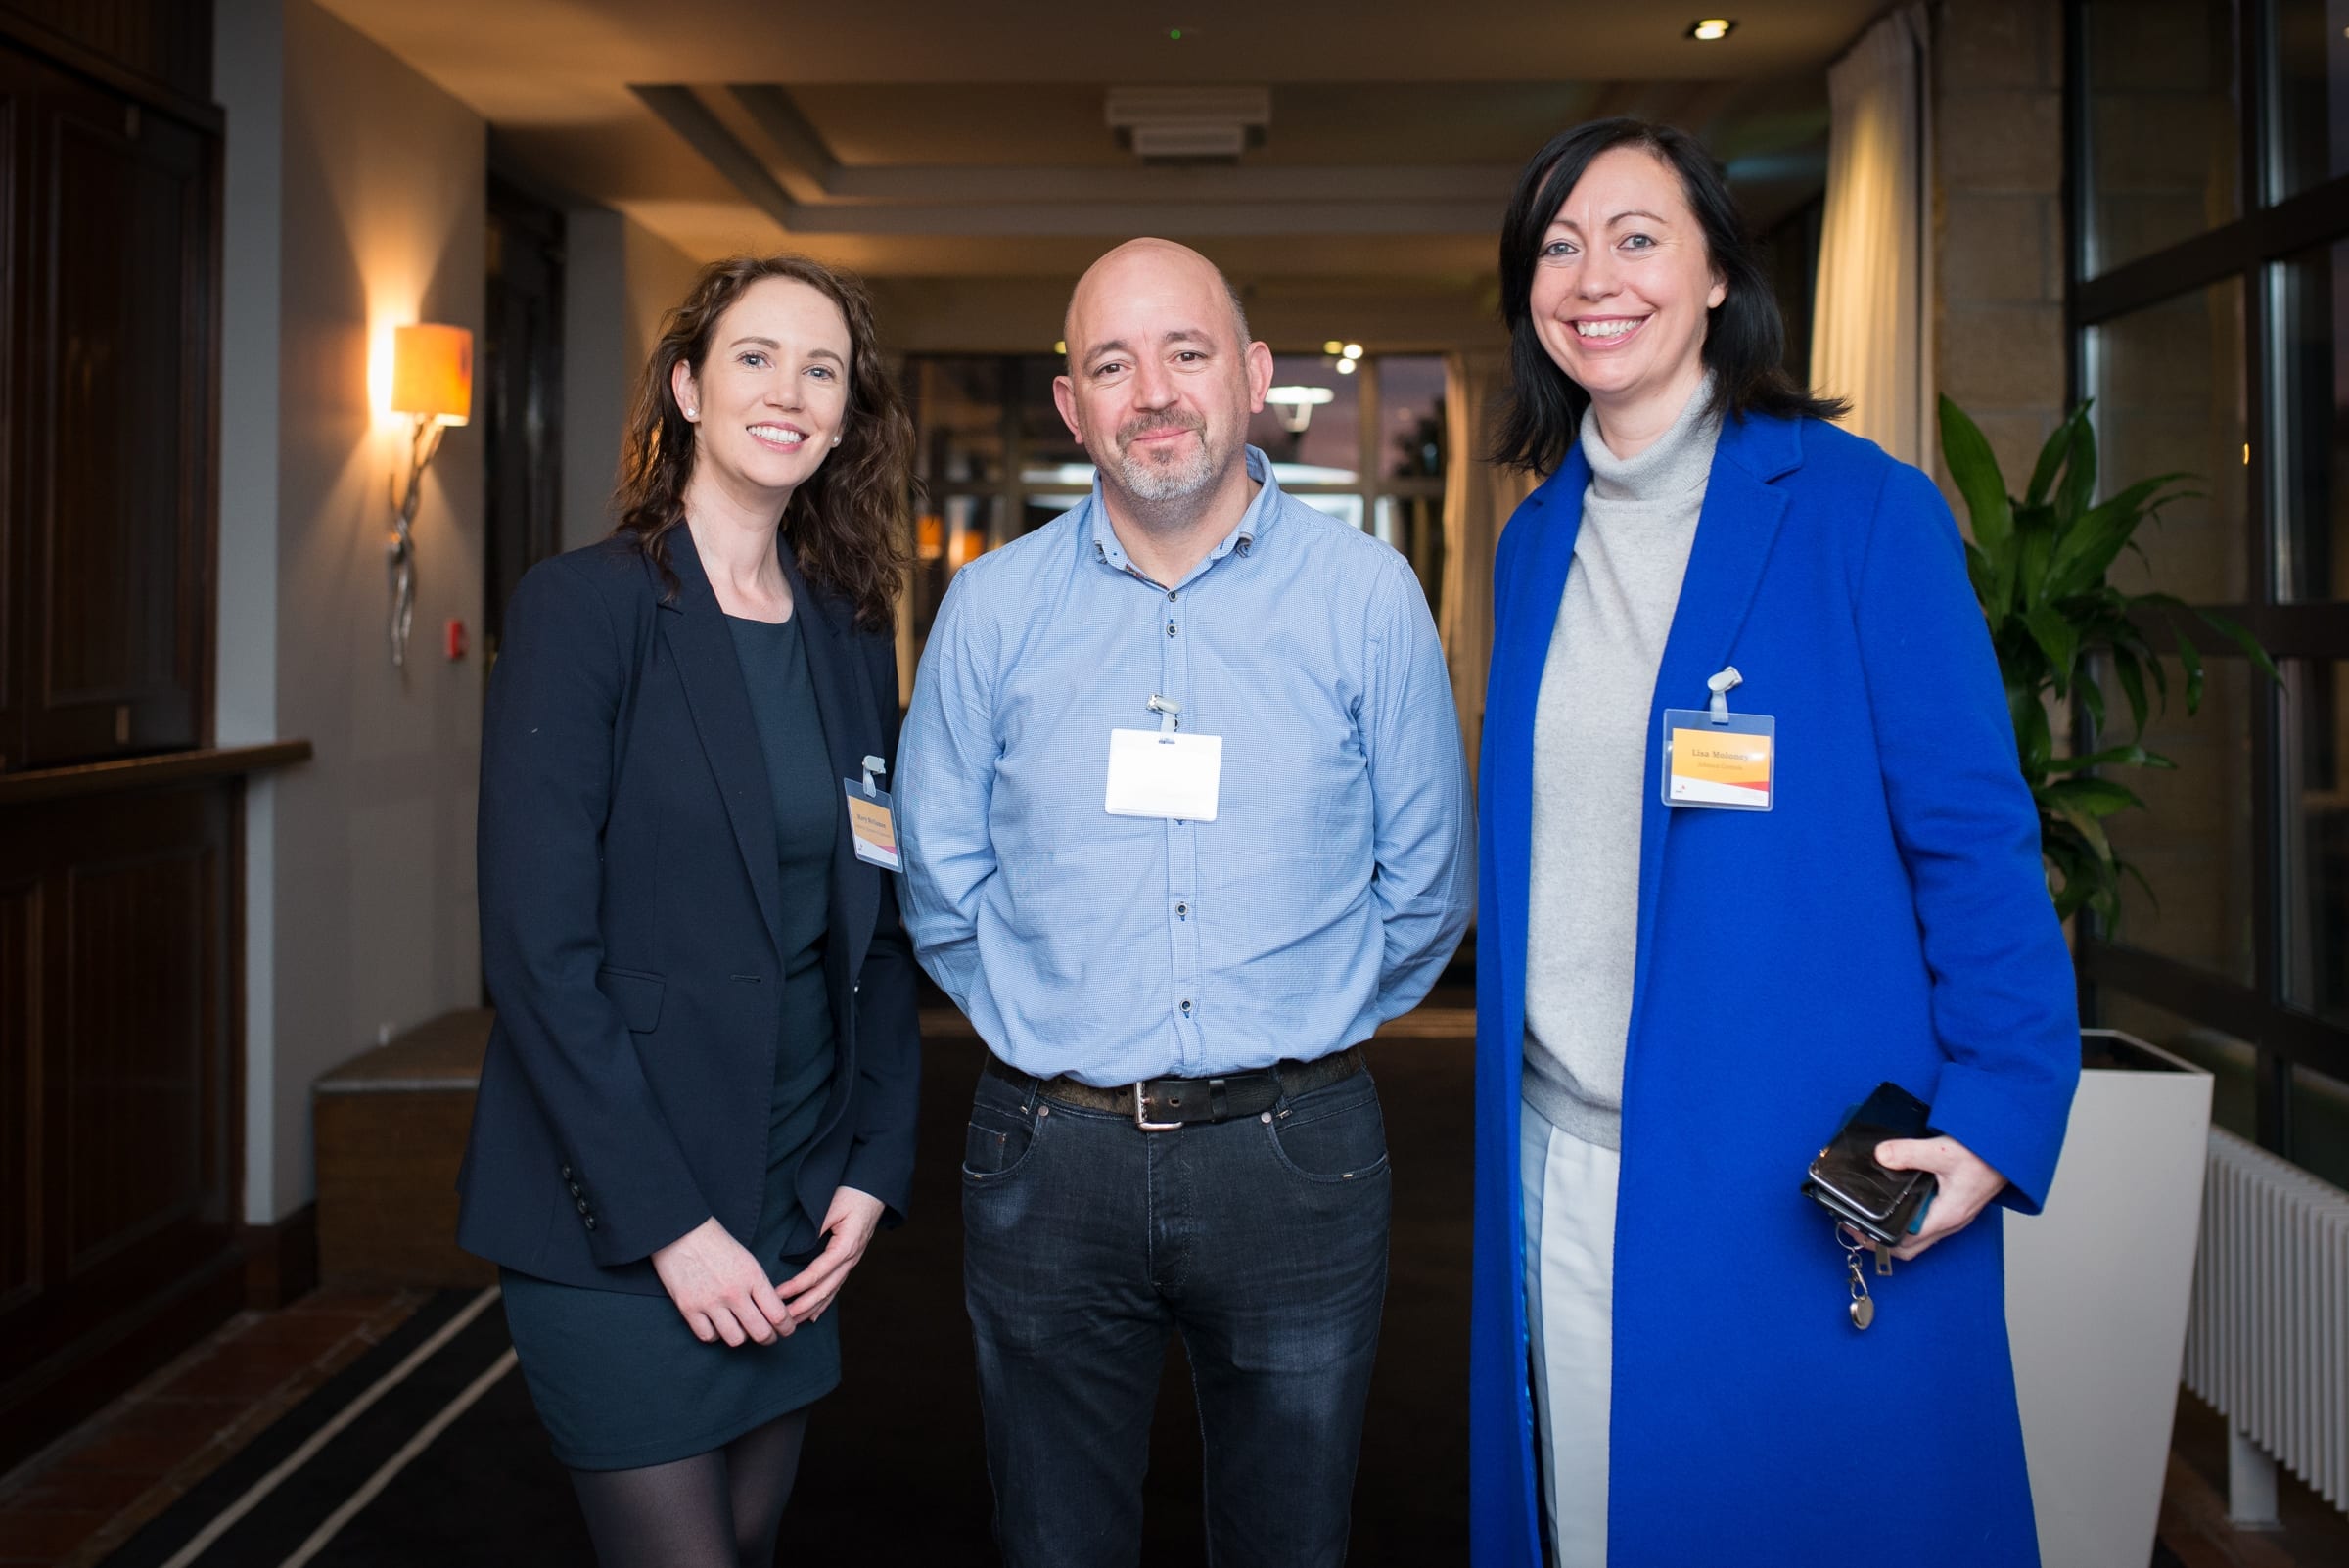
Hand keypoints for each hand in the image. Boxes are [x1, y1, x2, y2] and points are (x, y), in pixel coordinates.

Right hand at [650, 1216, 793, 1345]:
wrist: (681, 1231)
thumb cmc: (716, 1243)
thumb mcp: (747, 1260)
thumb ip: (759, 1286)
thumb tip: (771, 1313)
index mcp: (752, 1277)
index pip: (778, 1315)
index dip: (786, 1328)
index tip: (786, 1329)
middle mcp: (733, 1292)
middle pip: (761, 1333)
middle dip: (769, 1338)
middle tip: (768, 1336)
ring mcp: (710, 1302)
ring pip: (736, 1340)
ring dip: (741, 1337)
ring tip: (741, 1329)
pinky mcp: (688, 1308)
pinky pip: (708, 1336)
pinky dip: (715, 1334)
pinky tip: (717, 1325)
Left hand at [771, 1187, 886, 1324]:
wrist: (875, 1189)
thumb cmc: (853, 1194)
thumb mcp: (832, 1207)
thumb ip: (816, 1227)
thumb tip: (799, 1247)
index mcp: (845, 1247)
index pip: (817, 1273)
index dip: (797, 1286)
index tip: (778, 1294)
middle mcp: (850, 1259)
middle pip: (825, 1289)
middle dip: (802, 1306)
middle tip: (781, 1319)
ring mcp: (852, 1261)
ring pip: (830, 1291)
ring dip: (811, 1308)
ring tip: (792, 1323)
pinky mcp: (850, 1260)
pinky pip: (836, 1285)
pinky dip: (824, 1302)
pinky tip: (813, 1315)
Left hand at [1865, 1135, 2009, 1261]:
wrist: (2008, 1152)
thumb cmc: (1985, 1158)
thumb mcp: (1942, 1152)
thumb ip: (1908, 1153)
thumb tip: (1881, 1156)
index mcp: (1945, 1216)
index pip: (1904, 1243)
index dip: (1876, 1240)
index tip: (1855, 1228)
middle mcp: (1949, 1222)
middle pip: (1909, 1246)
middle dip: (1880, 1240)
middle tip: (1855, 1225)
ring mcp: (1952, 1216)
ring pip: (1918, 1236)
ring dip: (1894, 1230)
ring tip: (1870, 1216)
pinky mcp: (1954, 1206)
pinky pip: (1926, 1221)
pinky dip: (1908, 1218)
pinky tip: (1898, 1204)